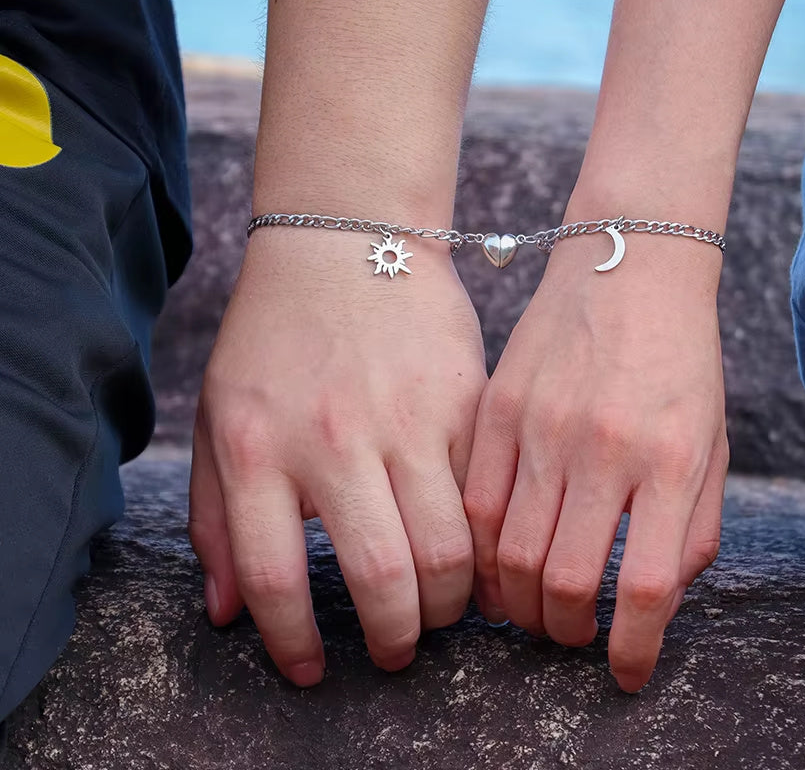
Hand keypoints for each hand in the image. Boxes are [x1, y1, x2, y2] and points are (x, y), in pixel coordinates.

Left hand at [188, 228, 486, 685]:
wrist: (347, 239)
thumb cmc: (274, 334)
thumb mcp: (221, 414)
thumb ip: (216, 517)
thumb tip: (226, 614)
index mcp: (260, 447)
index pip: (276, 581)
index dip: (294, 646)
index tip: (311, 669)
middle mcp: (334, 438)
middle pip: (383, 576)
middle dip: (397, 637)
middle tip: (398, 648)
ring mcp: (407, 416)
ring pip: (450, 546)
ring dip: (452, 600)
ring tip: (444, 606)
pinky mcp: (463, 399)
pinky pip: (483, 493)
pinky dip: (484, 538)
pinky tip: (475, 549)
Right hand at [463, 230, 727, 691]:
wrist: (629, 264)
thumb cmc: (681, 359)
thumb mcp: (712, 442)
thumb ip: (695, 528)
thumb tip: (656, 601)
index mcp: (672, 459)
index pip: (646, 587)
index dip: (633, 649)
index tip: (625, 672)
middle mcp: (605, 447)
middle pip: (565, 581)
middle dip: (563, 633)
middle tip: (567, 636)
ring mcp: (544, 425)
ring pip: (511, 552)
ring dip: (517, 601)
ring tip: (528, 606)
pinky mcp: (500, 406)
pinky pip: (476, 501)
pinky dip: (482, 547)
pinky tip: (495, 558)